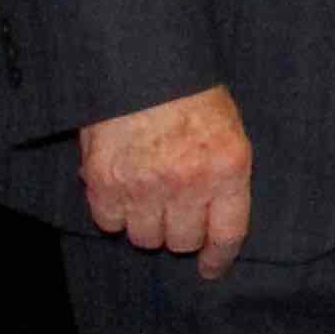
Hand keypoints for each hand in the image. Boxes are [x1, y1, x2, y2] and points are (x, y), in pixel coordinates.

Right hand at [79, 85, 252, 277]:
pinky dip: (113, 213)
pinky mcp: (106, 182)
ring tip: (146, 196)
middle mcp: (187, 184)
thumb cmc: (190, 94)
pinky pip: (109, 222)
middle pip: (181, 241)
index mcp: (227, 169)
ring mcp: (145, 185)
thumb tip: (211, 218)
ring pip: (144, 237)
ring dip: (145, 223)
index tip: (210, 268)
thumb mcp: (228, 129)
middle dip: (178, 233)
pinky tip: (119, 190)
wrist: (142, 65)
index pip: (227, 234)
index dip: (217, 257)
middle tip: (173, 211)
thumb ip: (222, 174)